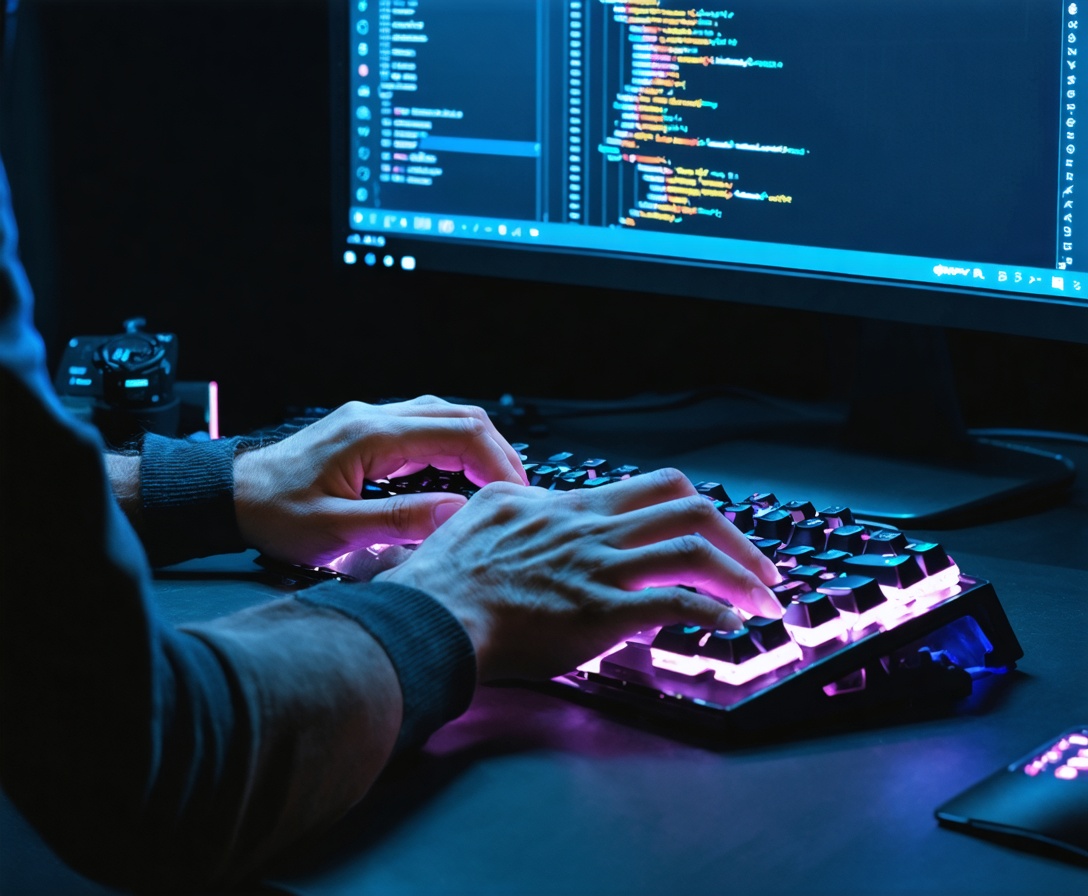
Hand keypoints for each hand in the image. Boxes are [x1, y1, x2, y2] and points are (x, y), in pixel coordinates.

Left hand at [233, 397, 526, 564]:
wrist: (228, 497)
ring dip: (476, 446)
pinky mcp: (365, 432)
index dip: (497, 462)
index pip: (460, 432)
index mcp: (372, 435)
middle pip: (460, 415)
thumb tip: (457, 512)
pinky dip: (452, 447)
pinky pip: (423, 427)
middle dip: (497, 451)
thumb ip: (400, 520)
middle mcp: (375, 418)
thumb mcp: (336, 531)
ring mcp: (370, 420)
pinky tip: (457, 476)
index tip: (514, 495)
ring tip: (493, 485)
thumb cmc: (272, 515)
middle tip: (515, 491)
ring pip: (444, 416)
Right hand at [378, 468, 783, 681]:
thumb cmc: (450, 574)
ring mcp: (599, 568)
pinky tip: (727, 625)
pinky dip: (711, 611)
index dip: (698, 506)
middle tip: (762, 567)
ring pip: (691, 550)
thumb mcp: (488, 514)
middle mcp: (593, 529)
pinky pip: (672, 604)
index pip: (654, 486)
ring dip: (740, 575)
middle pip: (688, 508)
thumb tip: (544, 505)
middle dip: (738, 536)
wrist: (430, 614)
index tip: (718, 531)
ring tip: (764, 601)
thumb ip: (529, 508)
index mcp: (570, 507)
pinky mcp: (599, 613)